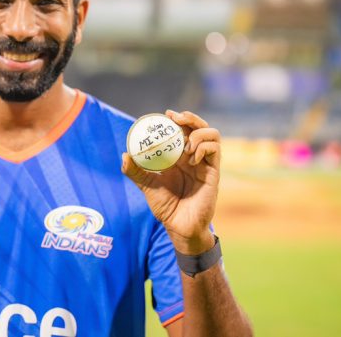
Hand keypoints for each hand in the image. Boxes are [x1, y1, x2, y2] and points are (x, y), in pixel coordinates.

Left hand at [122, 110, 220, 254]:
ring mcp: (205, 163)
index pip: (183, 130)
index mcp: (179, 157)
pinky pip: (215, 151)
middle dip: (190, 118)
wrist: (180, 226)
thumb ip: (135, 172)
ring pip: (212, 134)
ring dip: (198, 133)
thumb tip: (125, 155)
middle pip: (200, 127)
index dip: (177, 119)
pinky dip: (203, 147)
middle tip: (176, 118)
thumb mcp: (147, 186)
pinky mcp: (214, 172)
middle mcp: (194, 157)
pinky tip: (191, 157)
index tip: (166, 114)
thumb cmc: (165, 207)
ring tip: (185, 145)